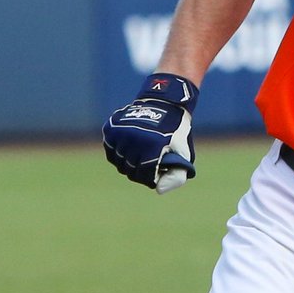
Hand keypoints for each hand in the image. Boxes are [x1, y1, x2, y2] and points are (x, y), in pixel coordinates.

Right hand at [103, 73, 198, 192]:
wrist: (164, 103)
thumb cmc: (176, 131)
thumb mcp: (183, 151)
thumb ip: (176, 174)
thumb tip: (158, 189)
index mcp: (153, 145)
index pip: (144, 174)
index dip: (149, 179)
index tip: (153, 176)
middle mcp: (134, 138)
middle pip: (130, 169)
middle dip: (138, 173)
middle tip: (145, 168)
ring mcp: (121, 132)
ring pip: (118, 161)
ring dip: (127, 163)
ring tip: (136, 158)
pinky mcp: (112, 127)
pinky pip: (110, 149)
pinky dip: (117, 153)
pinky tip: (127, 149)